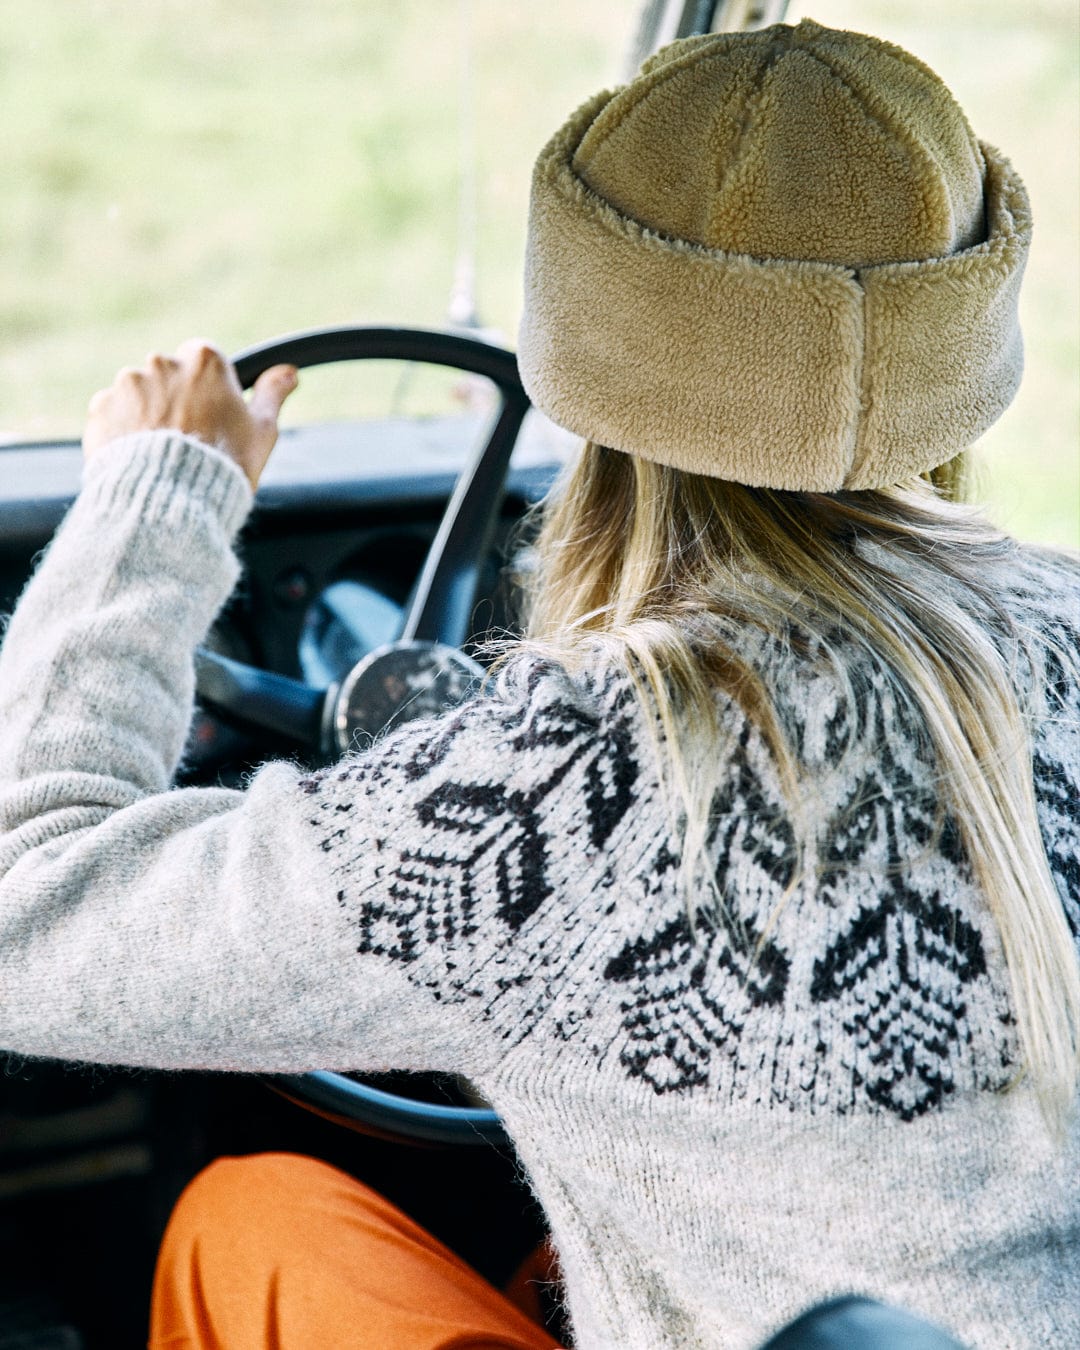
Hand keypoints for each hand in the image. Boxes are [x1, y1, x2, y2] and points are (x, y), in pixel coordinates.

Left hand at [83, 339, 297, 487]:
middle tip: (189, 439)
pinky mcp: (100, 409)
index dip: (211, 389)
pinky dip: (123, 431)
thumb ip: (272, 395)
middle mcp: (162, 363)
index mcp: (204, 360)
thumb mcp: (262, 432)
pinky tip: (139, 458)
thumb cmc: (224, 464)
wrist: (170, 500)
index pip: (206, 359)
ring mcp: (127, 384)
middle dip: (177, 399)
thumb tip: (288, 373)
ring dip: (148, 415)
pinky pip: (113, 415)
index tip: (214, 414)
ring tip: (162, 454)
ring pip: (140, 395)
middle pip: (171, 375)